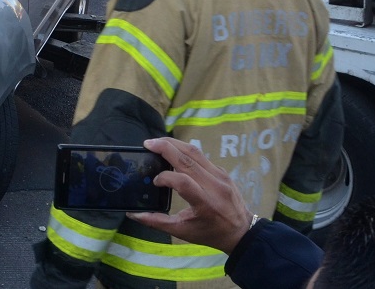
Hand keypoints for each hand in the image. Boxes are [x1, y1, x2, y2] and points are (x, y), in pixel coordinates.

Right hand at [128, 138, 252, 252]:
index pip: (183, 181)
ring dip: (174, 144)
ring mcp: (221, 176)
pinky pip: (201, 157)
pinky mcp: (222, 171)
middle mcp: (214, 186)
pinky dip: (184, 151)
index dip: (165, 177)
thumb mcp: (182, 232)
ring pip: (195, 152)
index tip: (155, 182)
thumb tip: (133, 214)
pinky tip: (173, 152)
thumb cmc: (210, 233)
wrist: (242, 231)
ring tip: (157, 142)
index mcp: (205, 204)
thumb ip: (157, 222)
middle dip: (166, 148)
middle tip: (147, 144)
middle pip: (188, 159)